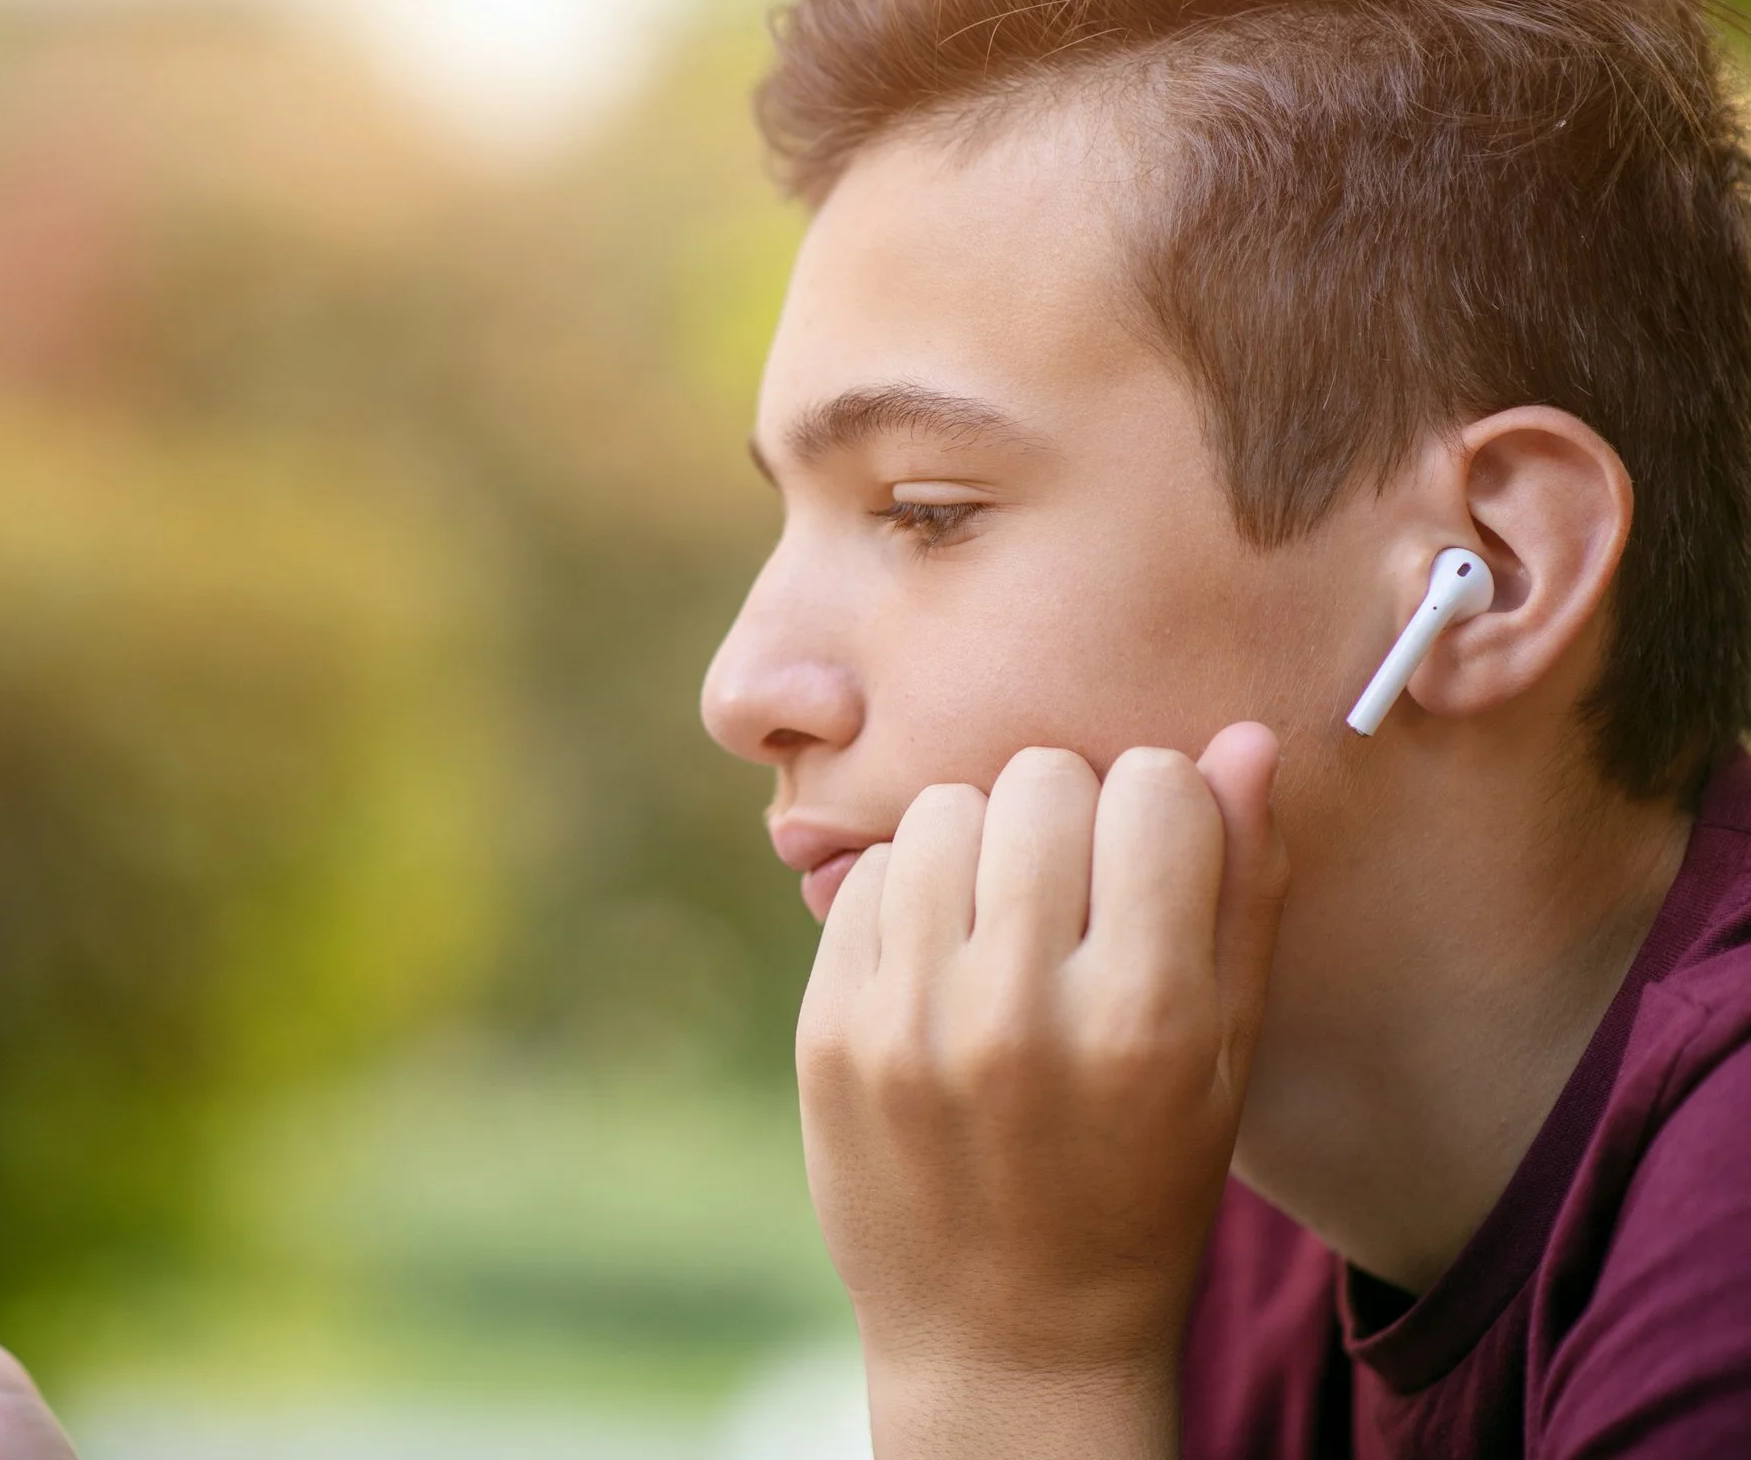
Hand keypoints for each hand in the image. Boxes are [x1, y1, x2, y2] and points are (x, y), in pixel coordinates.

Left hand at [795, 726, 1286, 1456]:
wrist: (1005, 1334)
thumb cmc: (1142, 1186)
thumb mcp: (1225, 1060)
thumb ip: (1245, 893)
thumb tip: (1244, 739)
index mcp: (1145, 1018)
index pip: (1155, 786)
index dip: (1163, 807)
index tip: (1155, 861)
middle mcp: (1018, 1010)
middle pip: (1041, 777)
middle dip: (1069, 812)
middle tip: (1075, 890)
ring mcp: (907, 1019)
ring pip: (944, 809)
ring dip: (982, 843)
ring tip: (1005, 923)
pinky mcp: (828, 1027)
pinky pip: (870, 874)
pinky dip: (912, 893)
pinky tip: (944, 963)